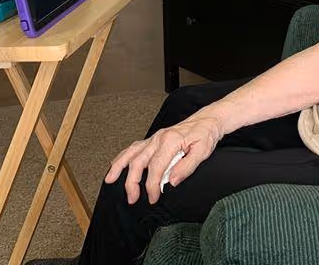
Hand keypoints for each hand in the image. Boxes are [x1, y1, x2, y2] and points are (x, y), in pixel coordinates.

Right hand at [105, 114, 222, 204]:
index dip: (152, 185)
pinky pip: (135, 147)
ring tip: (110, 180)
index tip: (153, 198)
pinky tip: (118, 164)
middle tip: (132, 198)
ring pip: (131, 152)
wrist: (208, 120)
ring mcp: (155, 137)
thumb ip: (186, 167)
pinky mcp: (154, 139)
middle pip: (138, 161)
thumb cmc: (206, 134)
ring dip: (119, 166)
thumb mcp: (202, 151)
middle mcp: (159, 138)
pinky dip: (124, 156)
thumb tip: (171, 182)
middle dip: (132, 182)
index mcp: (171, 141)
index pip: (156, 168)